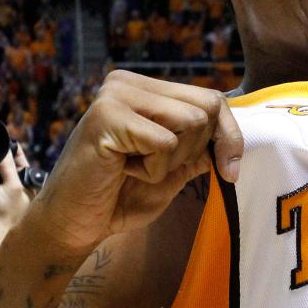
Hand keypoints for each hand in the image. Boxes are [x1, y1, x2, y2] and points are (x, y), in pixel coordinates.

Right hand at [29, 72, 242, 259]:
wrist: (73, 225)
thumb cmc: (119, 198)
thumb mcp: (172, 171)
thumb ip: (199, 150)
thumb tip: (233, 139)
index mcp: (144, 89)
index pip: (211, 98)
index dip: (229, 136)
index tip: (230, 172)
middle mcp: (128, 82)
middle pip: (207, 107)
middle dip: (196, 150)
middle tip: (155, 168)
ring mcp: (116, 95)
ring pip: (191, 122)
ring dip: (172, 161)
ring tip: (135, 167)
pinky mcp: (107, 117)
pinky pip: (165, 143)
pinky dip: (153, 170)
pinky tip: (122, 170)